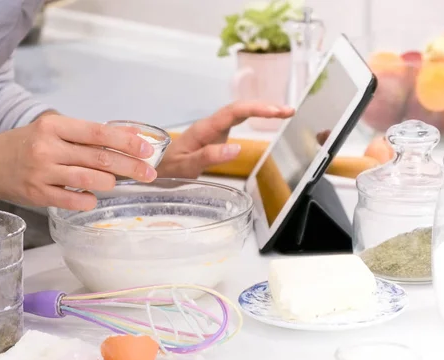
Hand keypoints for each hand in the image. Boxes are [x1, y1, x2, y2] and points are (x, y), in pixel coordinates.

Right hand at [0, 114, 157, 209]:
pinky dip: (89, 200)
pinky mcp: (38, 194)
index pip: (99, 133)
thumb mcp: (54, 130)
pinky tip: (93, 197)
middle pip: (100, 158)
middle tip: (149, 174)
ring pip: (90, 180)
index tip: (147, 150)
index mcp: (54, 126)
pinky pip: (73, 200)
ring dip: (110, 182)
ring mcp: (42, 172)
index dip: (127, 142)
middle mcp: (47, 148)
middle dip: (131, 167)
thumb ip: (88, 134)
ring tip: (115, 182)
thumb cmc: (27, 145)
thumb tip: (130, 135)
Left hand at [156, 101, 294, 177]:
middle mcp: (211, 125)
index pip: (234, 112)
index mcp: (205, 129)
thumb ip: (209, 156)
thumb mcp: (186, 167)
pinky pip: (237, 119)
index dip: (257, 109)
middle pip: (241, 107)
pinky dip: (254, 116)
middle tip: (289, 111)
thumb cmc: (167, 168)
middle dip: (266, 107)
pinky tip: (266, 116)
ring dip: (262, 109)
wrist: (153, 167)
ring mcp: (213, 128)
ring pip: (240, 111)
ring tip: (285, 112)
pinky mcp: (215, 134)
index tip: (277, 112)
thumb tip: (236, 148)